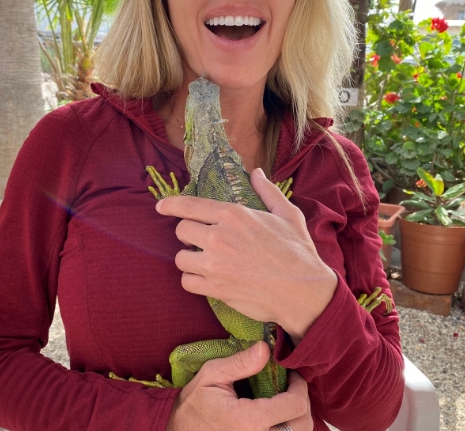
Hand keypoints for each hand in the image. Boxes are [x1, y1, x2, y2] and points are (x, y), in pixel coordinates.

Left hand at [156, 169, 336, 341]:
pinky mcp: (215, 288)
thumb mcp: (287, 214)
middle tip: (201, 239)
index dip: (170, 205)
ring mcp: (214, 264)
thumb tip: (256, 173)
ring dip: (190, 258)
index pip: (189, 206)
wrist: (303, 291)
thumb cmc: (297, 251)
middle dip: (188, 234)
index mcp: (233, 214)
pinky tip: (207, 278)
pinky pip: (187, 282)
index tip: (160, 206)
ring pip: (180, 257)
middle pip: (181, 230)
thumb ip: (267, 191)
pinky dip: (193, 280)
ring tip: (204, 260)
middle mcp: (219, 237)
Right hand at [166, 341, 312, 430]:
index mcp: (249, 421)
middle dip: (303, 403)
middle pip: (303, 425)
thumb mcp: (212, 375)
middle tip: (292, 387)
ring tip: (287, 401)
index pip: (294, 406)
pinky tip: (279, 418)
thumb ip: (240, 363)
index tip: (292, 375)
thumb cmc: (194, 403)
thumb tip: (266, 349)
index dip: (300, 387)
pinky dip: (288, 429)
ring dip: (298, 418)